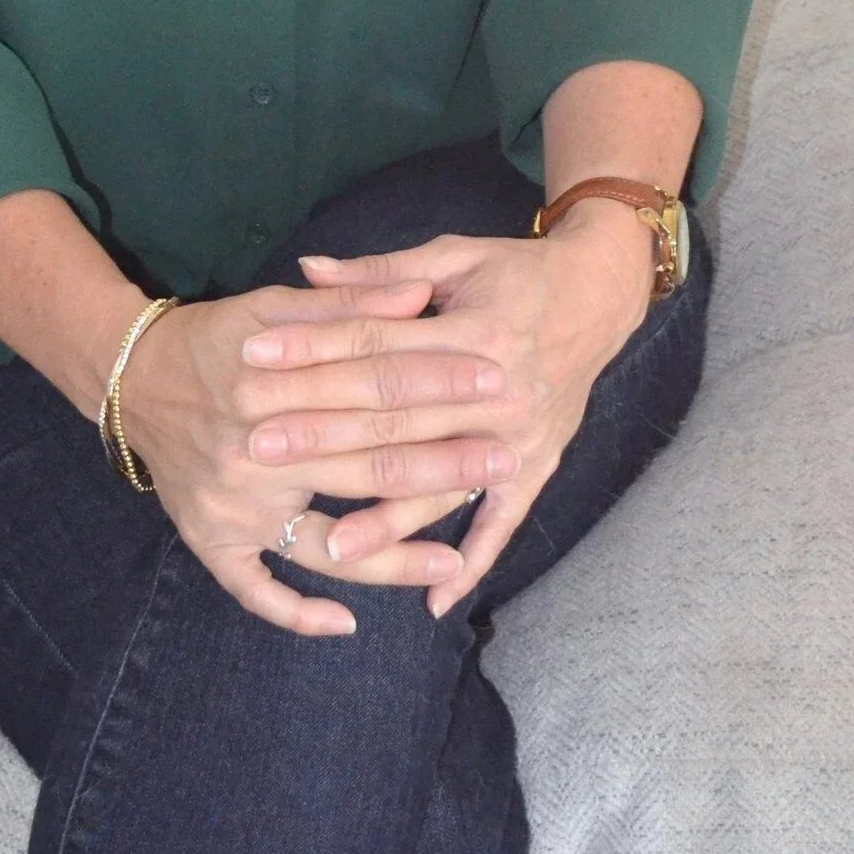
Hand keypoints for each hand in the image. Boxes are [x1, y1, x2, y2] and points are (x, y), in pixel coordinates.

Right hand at [117, 276, 516, 637]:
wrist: (128, 377)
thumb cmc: (213, 337)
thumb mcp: (274, 305)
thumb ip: (349, 304)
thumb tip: (420, 297)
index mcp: (271, 382)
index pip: (376, 384)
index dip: (440, 381)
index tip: (498, 382)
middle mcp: (252, 450)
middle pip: (367, 461)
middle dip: (443, 462)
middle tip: (504, 460)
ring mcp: (232, 505)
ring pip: (327, 542)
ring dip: (394, 554)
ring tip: (454, 556)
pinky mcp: (209, 539)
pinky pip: (256, 590)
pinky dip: (298, 613)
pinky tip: (348, 626)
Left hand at [242, 201, 656, 614]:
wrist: (600, 294)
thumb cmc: (517, 271)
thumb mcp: (454, 255)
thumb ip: (380, 272)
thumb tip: (307, 269)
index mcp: (474, 332)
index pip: (375, 347)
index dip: (312, 350)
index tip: (253, 360)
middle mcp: (499, 392)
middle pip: (397, 419)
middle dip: (325, 434)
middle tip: (261, 447)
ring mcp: (521, 437)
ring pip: (442, 484)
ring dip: (390, 519)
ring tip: (335, 545)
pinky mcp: (539, 466)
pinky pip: (502, 522)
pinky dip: (471, 562)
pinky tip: (432, 598)